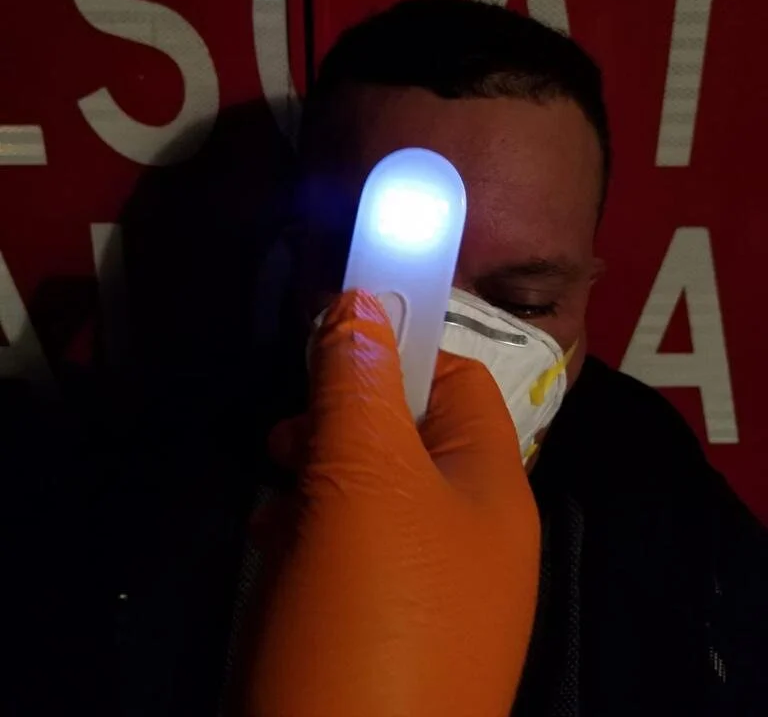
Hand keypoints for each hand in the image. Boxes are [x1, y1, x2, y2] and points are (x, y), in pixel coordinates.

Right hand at [247, 290, 540, 716]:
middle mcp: (470, 535)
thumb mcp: (365, 483)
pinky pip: (345, 553)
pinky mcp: (377, 632)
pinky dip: (307, 534)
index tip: (325, 342)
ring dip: (315, 476)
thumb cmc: (373, 617)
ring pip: (367, 492)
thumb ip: (360, 385)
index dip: (396, 348)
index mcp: (492, 490)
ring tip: (274, 495)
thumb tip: (356, 301)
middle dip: (341, 420)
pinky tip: (275, 548)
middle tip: (286, 436)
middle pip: (405, 433)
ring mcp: (427, 590)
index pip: (456, 379)